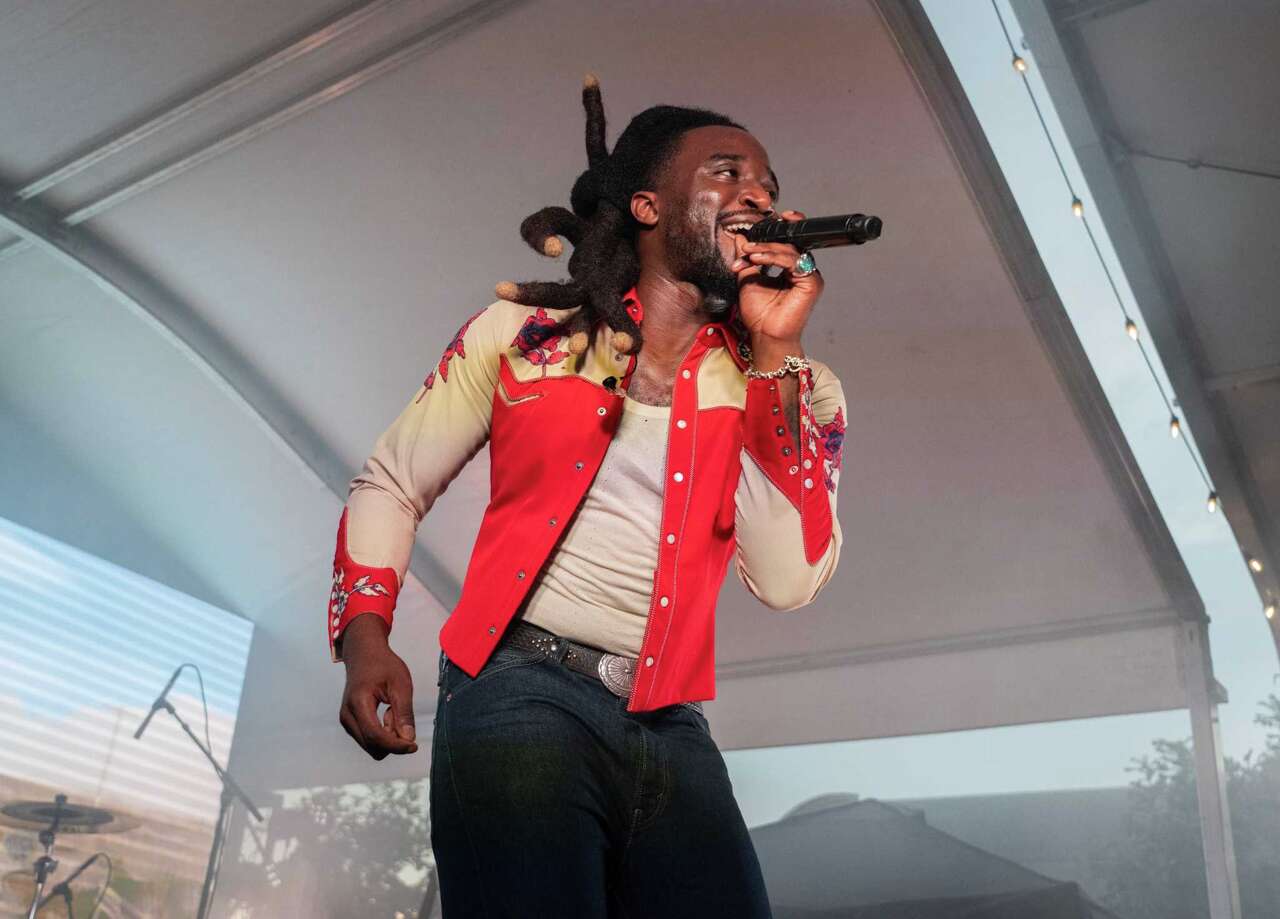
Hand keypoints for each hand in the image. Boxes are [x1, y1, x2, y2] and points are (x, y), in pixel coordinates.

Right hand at [338, 614, 418, 759]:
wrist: (364, 654)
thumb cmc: (382, 664)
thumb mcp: (400, 684)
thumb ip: (404, 713)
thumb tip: (408, 739)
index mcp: (358, 703)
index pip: (376, 736)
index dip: (396, 745)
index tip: (413, 746)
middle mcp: (347, 715)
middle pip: (373, 746)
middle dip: (393, 739)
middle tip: (401, 714)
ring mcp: (346, 720)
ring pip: (371, 746)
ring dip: (388, 736)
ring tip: (392, 711)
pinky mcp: (350, 722)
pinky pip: (369, 739)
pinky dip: (382, 732)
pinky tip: (386, 713)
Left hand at [729, 209, 823, 350]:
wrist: (764, 335)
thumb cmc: (759, 314)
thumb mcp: (748, 279)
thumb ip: (747, 258)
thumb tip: (740, 237)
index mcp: (791, 269)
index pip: (788, 243)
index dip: (781, 229)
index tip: (766, 220)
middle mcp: (802, 270)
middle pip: (788, 244)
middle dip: (765, 242)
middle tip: (746, 246)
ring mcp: (809, 276)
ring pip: (790, 250)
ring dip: (767, 249)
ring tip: (749, 253)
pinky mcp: (812, 283)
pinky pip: (793, 261)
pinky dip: (774, 257)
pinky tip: (758, 259)